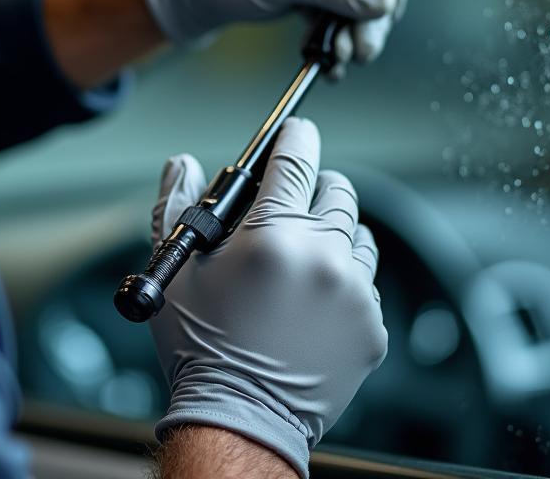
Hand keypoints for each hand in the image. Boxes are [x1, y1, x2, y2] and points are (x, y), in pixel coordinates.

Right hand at [149, 118, 387, 478]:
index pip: (297, 157)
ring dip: (333, 231)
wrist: (240, 419)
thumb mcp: (177, 267)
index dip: (295, 136)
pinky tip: (313, 297)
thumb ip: (177, 204)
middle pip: (336, 188)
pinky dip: (345, 278)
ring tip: (301, 255)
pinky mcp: (373, 328)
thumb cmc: (201, 344)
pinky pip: (368, 281)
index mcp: (272, 235)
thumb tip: (182, 162)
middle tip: (287, 206)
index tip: (295, 130)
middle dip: (312, 186)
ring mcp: (354, 294)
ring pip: (358, 232)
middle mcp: (322, 257)